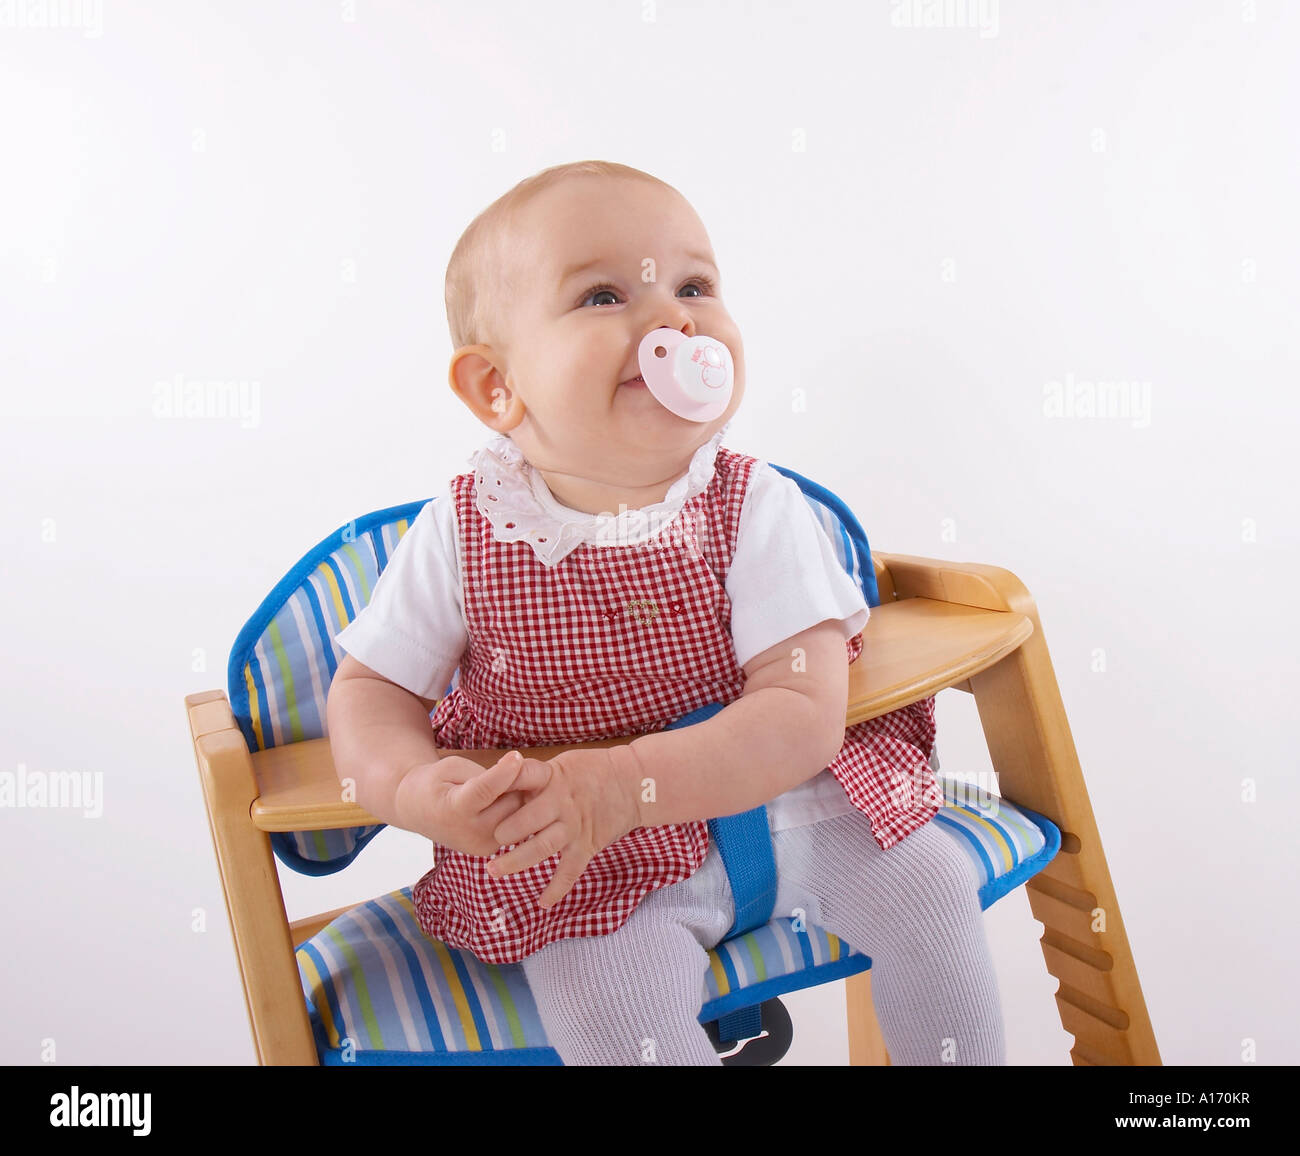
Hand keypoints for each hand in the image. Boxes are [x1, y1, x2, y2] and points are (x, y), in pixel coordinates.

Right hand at [396, 751, 550, 856]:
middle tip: (502, 771)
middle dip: (512, 783)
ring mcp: (480, 845)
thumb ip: (481, 773)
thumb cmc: (435, 782)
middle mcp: (468, 833)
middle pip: (508, 801)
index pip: (484, 790)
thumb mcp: (451, 767)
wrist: (417, 811)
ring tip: (496, 789)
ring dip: (513, 798)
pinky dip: (510, 812)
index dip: (503, 772)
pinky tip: (495, 804)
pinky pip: (514, 825)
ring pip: (517, 814)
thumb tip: (515, 779)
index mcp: (453, 809)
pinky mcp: (489, 849)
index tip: (516, 756)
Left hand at [485, 746, 641, 908]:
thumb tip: (502, 779)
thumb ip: (534, 776)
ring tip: (493, 871)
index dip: (498, 790)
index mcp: (553, 778)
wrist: (634, 782)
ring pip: (541, 848)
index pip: (519, 781)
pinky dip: (557, 888)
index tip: (479, 801)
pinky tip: (542, 903)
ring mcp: (574, 826)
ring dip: (516, 861)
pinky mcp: (587, 845)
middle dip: (503, 832)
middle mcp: (561, 803)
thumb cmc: (594, 769)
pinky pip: (570, 871)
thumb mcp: (562, 764)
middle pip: (525, 821)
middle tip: (486, 840)